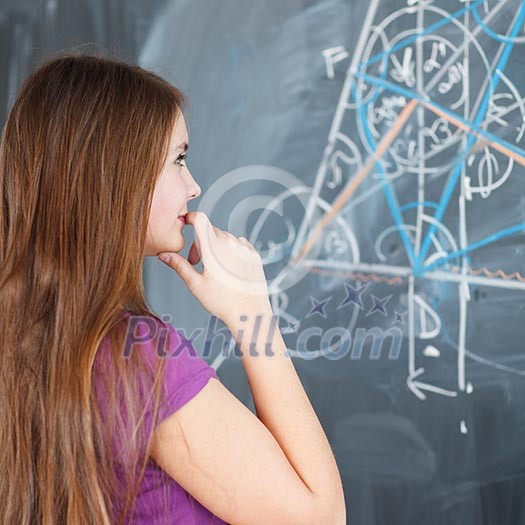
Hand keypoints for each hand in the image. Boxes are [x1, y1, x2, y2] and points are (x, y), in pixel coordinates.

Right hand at [158, 211, 271, 326]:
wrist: (249, 313)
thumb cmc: (223, 302)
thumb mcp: (195, 285)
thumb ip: (179, 266)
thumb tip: (164, 255)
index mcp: (213, 248)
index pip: (200, 219)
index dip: (190, 217)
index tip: (185, 223)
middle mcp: (230, 243)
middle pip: (210, 231)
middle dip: (200, 243)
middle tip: (197, 263)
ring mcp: (243, 248)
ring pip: (224, 237)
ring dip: (216, 246)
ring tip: (214, 268)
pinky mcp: (253, 254)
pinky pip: (238, 243)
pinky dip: (231, 250)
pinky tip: (228, 267)